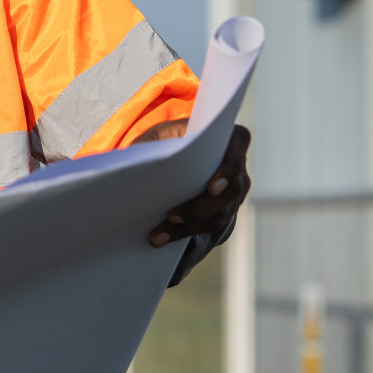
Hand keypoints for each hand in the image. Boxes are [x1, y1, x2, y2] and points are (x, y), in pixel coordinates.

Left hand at [137, 121, 251, 246]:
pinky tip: (161, 237)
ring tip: (159, 233)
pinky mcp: (225, 209)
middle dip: (200, 207)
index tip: (211, 188)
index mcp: (226, 138)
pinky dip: (184, 231)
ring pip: (220, 213)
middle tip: (172, 216)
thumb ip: (154, 144)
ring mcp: (235, 190)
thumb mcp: (158, 135)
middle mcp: (237, 165)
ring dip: (188, 226)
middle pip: (230, 190)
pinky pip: (209, 224)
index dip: (228, 168)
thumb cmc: (168, 140)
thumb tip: (133, 164)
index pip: (239, 144)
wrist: (176, 154)